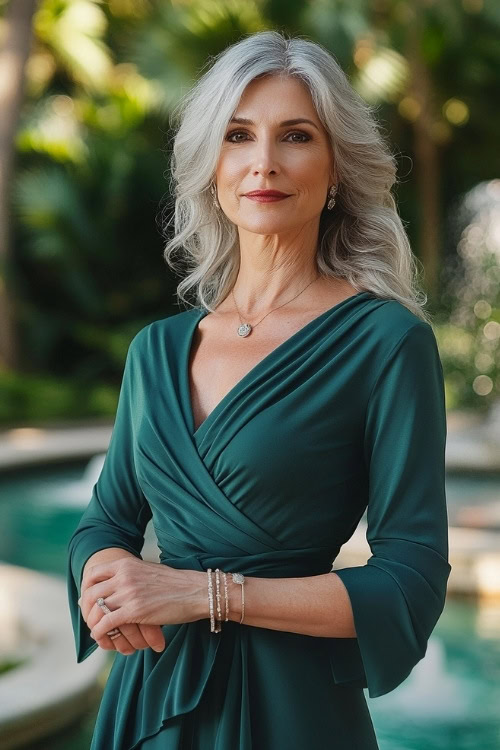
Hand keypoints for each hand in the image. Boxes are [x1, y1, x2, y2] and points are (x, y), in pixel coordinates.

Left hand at [78, 557, 205, 653]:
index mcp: (127, 564)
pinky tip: (102, 637)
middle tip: (89, 619)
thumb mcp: (148, 571)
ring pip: (96, 609)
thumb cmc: (175, 584)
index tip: (88, 600)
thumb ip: (131, 575)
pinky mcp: (134, 611)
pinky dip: (100, 632)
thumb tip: (119, 585)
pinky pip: (106, 623)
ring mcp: (128, 593)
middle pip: (91, 593)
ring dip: (92, 623)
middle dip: (86, 609)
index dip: (86, 588)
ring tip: (96, 630)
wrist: (195, 591)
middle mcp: (124, 576)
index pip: (93, 573)